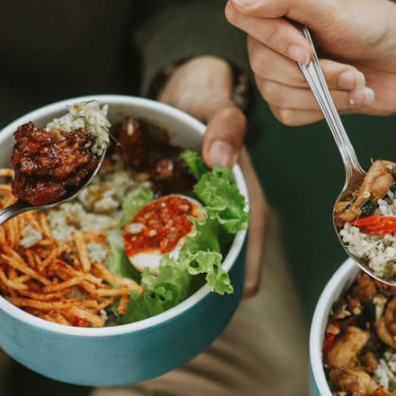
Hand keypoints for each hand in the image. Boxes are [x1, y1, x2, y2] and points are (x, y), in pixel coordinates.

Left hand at [158, 56, 268, 297]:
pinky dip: (161, 244)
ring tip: (167, 296)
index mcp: (243, 190)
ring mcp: (200, 207)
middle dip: (213, 275)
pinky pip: (172, 229)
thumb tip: (220, 159)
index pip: (253, 233)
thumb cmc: (207, 99)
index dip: (250, 263)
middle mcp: (224, 205)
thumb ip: (226, 126)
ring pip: (198, 244)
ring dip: (186, 266)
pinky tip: (143, 259)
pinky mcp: (178, 203)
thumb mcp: (219, 106)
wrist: (184, 90)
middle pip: (225, 247)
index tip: (244, 292)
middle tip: (195, 306)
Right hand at [225, 0, 395, 124]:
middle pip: (261, 63)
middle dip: (313, 74)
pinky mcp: (294, 100)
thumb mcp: (334, 6)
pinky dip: (325, 109)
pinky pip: (289, 114)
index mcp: (279, 0)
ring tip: (357, 82)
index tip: (306, 50)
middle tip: (350, 70)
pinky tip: (351, 96)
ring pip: (275, 93)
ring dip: (325, 94)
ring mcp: (282, 69)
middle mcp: (274, 34)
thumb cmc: (377, 27)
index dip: (270, 38)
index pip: (240, 15)